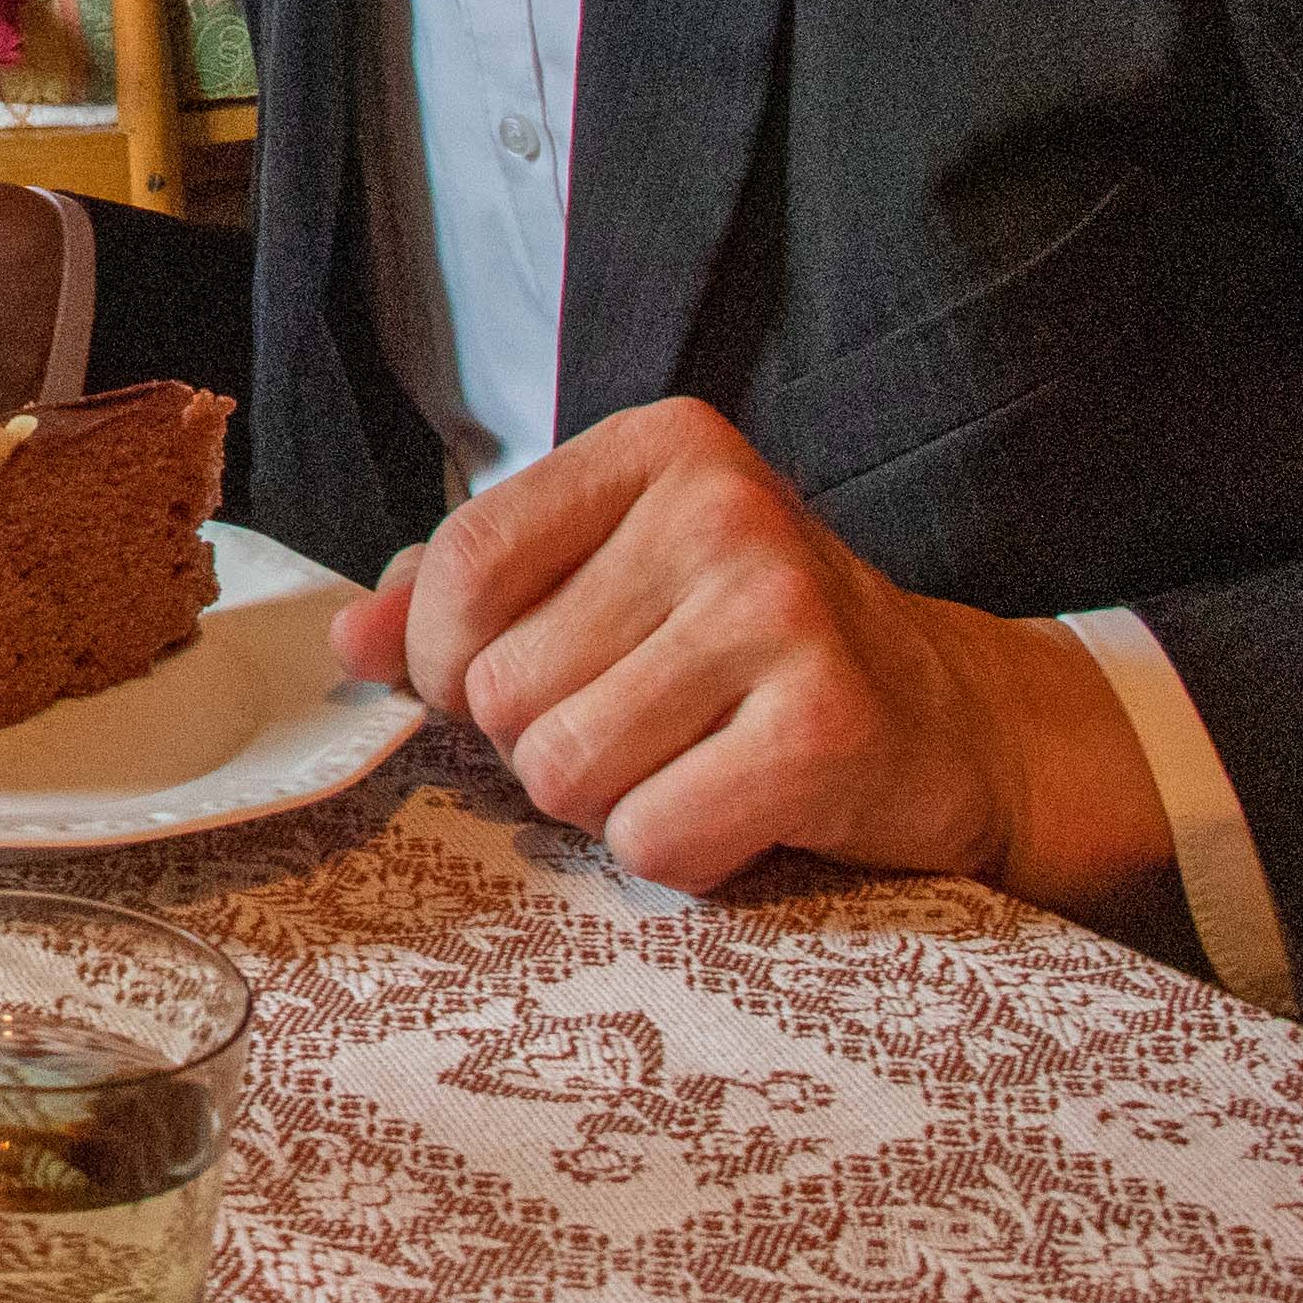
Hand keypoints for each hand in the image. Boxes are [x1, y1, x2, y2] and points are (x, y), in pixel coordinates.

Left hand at [328, 400, 1174, 931]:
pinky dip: (679, 854)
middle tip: (637, 730)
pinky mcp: (827, 730)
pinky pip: (653, 840)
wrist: (952, 719)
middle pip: (504, 687)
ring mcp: (782, 613)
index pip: (464, 563)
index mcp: (658, 448)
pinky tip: (740, 810)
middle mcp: (722, 509)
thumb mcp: (613, 574)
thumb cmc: (749, 648)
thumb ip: (470, 589)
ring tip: (688, 763)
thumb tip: (349, 640)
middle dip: (542, 742)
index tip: (490, 687)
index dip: (444, 659)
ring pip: (564, 772)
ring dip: (609, 804)